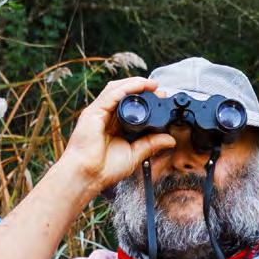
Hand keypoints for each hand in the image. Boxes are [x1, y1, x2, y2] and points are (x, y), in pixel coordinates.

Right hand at [55, 76, 172, 191]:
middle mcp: (105, 116)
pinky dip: (127, 87)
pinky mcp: (93, 112)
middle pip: (123, 94)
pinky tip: (139, 86)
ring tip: (152, 84)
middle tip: (159, 90)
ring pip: (117, 89)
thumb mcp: (134, 154)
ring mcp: (98, 112)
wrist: (87, 176)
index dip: (145, 99)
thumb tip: (170, 139)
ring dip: (135, 83)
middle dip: (142, 89)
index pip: (129, 105)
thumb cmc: (104, 169)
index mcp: (113, 124)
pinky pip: (112, 94)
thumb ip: (151, 145)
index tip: (161, 99)